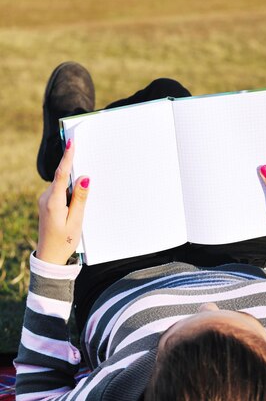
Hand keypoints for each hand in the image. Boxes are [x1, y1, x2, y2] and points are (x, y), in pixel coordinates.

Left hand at [36, 139, 89, 264]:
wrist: (49, 257)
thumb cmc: (64, 241)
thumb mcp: (76, 221)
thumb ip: (80, 198)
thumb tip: (85, 178)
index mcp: (53, 202)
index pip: (61, 174)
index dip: (68, 157)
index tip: (71, 143)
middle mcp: (46, 199)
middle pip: (63, 180)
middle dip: (74, 175)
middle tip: (84, 171)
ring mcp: (45, 201)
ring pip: (62, 187)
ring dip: (73, 189)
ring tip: (79, 206)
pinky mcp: (47, 205)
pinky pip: (59, 193)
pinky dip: (69, 195)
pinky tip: (75, 207)